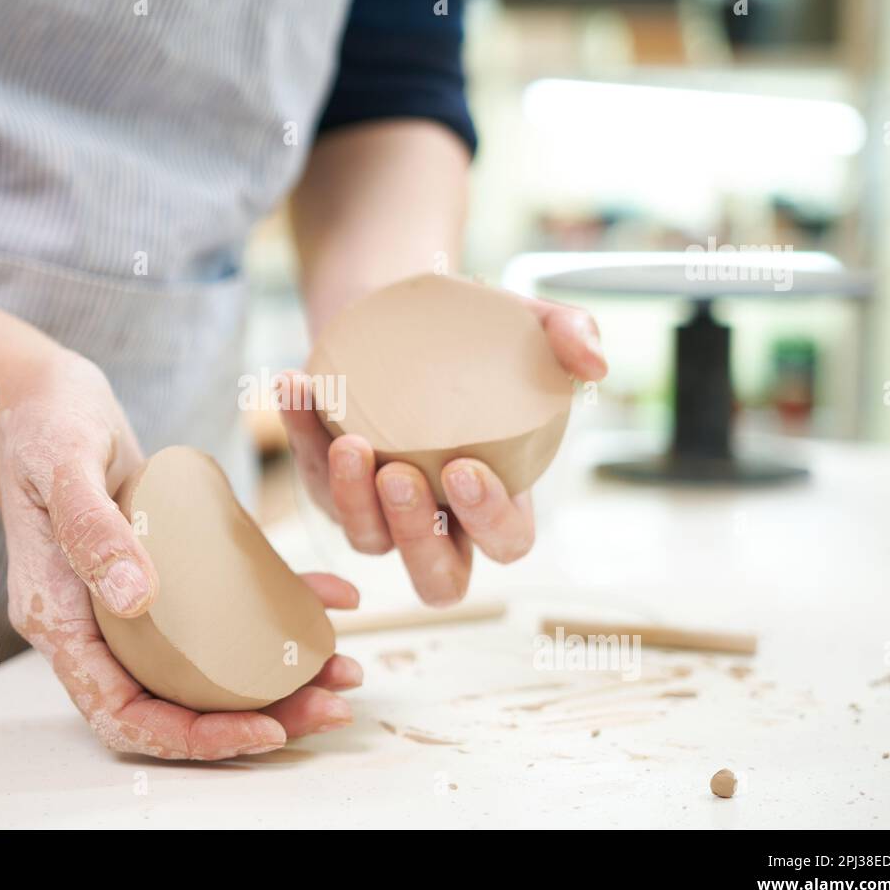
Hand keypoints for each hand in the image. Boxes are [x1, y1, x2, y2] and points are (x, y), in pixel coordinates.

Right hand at [0, 350, 361, 758]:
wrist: (42, 392)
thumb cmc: (43, 423)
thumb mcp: (62, 465)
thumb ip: (92, 529)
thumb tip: (137, 599)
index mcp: (60, 621)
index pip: (122, 714)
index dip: (193, 737)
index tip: (264, 729)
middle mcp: (97, 624)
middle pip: (175, 704)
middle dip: (256, 719)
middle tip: (331, 705)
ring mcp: (131, 602)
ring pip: (207, 668)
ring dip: (278, 678)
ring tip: (343, 668)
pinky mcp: (165, 571)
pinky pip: (224, 607)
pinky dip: (278, 608)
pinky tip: (328, 598)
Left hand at [281, 293, 606, 605]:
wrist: (402, 312)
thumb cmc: (476, 333)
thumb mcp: (529, 322)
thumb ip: (570, 334)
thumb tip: (593, 362)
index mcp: (499, 499)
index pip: (505, 542)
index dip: (490, 522)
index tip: (464, 468)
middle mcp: (440, 520)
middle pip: (434, 577)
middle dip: (415, 536)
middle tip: (399, 474)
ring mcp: (381, 511)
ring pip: (366, 541)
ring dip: (352, 499)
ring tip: (349, 440)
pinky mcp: (332, 484)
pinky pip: (313, 475)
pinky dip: (301, 431)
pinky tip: (296, 386)